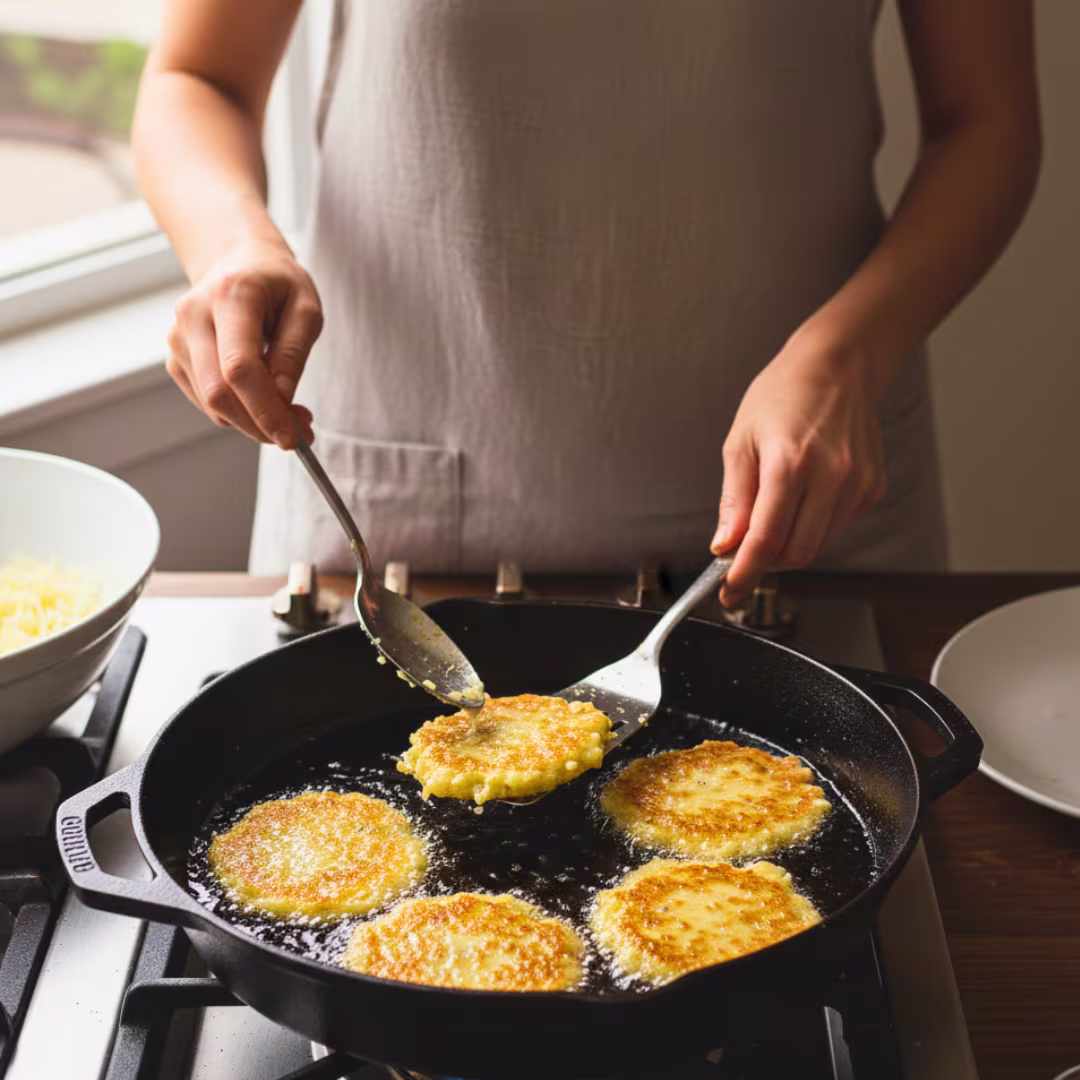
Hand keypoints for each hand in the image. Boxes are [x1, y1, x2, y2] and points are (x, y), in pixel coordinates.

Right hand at [166, 236, 322, 447]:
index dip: (265, 409)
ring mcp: (178, 337)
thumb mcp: (305, 308)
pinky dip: (238, 414)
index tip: (293, 437)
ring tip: (289, 414)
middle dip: (260, 424)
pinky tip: (263, 401)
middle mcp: (193, 315)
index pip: (239, 367)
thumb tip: (282, 401)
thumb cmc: (277, 283)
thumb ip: (293, 354)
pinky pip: (207, 402)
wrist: (237, 261)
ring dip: (253, 422)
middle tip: (299, 434)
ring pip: (211, 403)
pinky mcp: (176, 357)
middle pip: (219, 392)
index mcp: (230, 296)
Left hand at [711, 330, 887, 606]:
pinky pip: (836, 527)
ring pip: (817, 545)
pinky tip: (802, 498)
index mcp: (790, 463)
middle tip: (743, 553)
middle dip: (765, 563)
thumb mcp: (741, 441)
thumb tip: (725, 545)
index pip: (766, 539)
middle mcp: (831, 476)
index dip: (745, 573)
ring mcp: (858, 484)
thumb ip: (734, 500)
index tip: (729, 590)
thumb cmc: (784, 394)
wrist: (838, 366)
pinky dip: (812, 527)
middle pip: (796, 553)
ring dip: (788, 545)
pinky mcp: (872, 488)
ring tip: (771, 515)